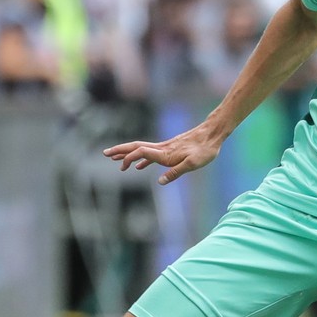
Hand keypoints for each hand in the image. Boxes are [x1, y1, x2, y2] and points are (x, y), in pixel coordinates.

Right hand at [104, 122, 223, 184]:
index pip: (141, 152)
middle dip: (120, 151)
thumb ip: (175, 173)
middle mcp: (163, 149)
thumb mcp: (193, 164)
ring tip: (114, 159)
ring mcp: (166, 148)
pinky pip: (151, 153)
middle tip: (105, 153)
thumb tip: (159, 182)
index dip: (129, 158)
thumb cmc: (205, 149)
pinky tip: (138, 166)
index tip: (120, 166)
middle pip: (136, 147)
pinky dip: (141, 159)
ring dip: (127, 153)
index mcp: (166, 153)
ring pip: (141, 149)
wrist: (212, 134)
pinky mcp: (171, 149)